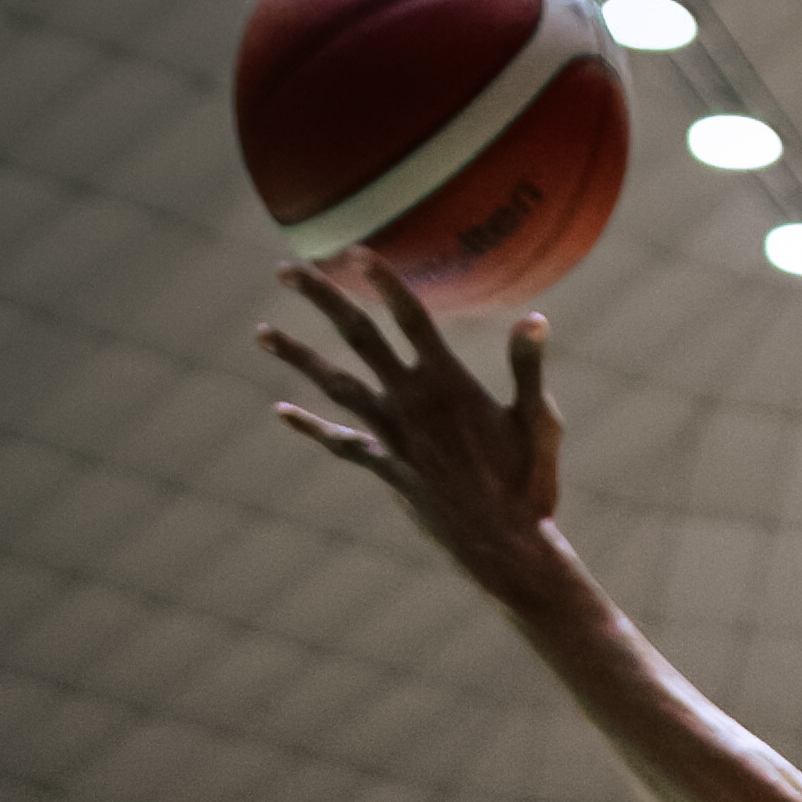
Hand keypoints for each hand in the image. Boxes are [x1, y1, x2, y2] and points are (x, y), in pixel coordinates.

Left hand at [257, 260, 565, 599]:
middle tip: (285, 269)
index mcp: (449, 383)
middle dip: (320, 299)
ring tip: (262, 334)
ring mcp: (393, 435)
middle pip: (358, 336)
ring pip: (335, 384)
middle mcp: (411, 402)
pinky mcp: (387, 468)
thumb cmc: (530, 486)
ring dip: (297, 357)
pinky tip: (281, 412)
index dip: (384, 280)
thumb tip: (535, 317)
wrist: (505, 550)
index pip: (410, 316)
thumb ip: (528, 367)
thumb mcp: (539, 422)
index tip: (356, 251)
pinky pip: (341, 442)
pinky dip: (311, 426)